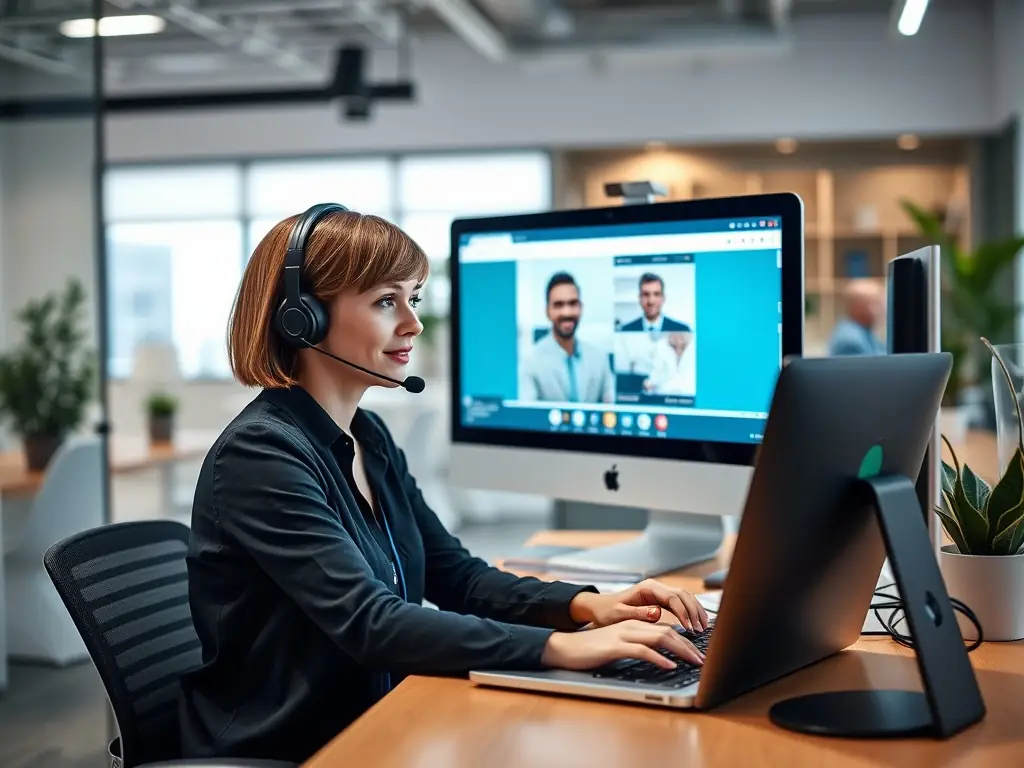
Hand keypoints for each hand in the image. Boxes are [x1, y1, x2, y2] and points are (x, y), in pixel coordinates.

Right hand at [541, 620, 704, 670]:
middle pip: (669, 631)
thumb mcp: (621, 644)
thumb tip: (663, 654)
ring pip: (660, 637)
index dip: (687, 640)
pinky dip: (659, 658)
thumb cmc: (594, 649)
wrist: (566, 647)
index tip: (700, 652)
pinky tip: (669, 666)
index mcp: (635, 623)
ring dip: (681, 650)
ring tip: (694, 662)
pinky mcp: (615, 646)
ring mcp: (623, 634)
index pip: (668, 628)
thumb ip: (640, 644)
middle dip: (690, 646)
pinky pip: (642, 650)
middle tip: (703, 660)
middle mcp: (632, 625)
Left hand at [569, 579, 708, 631]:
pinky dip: (691, 612)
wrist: (600, 607)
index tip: (689, 628)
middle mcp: (656, 587)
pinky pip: (681, 603)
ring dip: (696, 611)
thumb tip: (658, 612)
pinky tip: (697, 624)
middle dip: (694, 611)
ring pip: (685, 597)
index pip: (672, 597)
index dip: (683, 612)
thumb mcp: (619, 614)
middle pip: (683, 595)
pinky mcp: (661, 600)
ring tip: (703, 628)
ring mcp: (659, 592)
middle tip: (700, 630)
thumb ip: (638, 613)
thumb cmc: (607, 612)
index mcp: (647, 588)